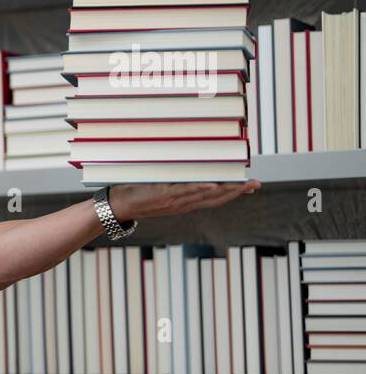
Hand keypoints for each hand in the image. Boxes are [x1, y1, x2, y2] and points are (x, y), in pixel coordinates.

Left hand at [107, 179, 260, 221]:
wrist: (116, 206)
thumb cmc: (135, 194)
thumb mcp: (158, 187)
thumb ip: (172, 180)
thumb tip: (184, 166)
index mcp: (184, 202)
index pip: (214, 198)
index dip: (233, 193)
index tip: (250, 186)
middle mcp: (182, 204)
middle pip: (216, 198)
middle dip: (237, 191)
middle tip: (256, 184)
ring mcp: (174, 201)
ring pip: (204, 196)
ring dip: (225, 190)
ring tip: (243, 184)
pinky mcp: (163, 196)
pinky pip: (184, 192)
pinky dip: (199, 189)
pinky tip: (213, 184)